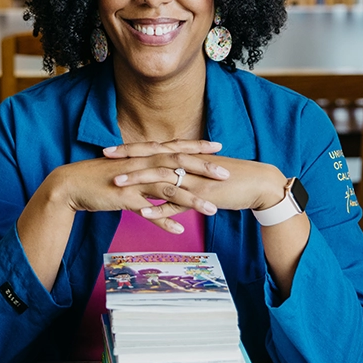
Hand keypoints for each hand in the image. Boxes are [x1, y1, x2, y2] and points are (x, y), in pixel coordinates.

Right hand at [45, 139, 229, 233]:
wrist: (72, 184)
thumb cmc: (101, 177)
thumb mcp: (128, 169)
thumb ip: (147, 169)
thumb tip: (163, 172)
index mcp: (144, 156)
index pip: (176, 148)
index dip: (197, 147)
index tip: (219, 147)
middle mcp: (142, 165)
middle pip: (178, 164)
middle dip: (204, 169)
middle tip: (226, 174)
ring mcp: (134, 182)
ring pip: (168, 189)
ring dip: (192, 200)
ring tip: (212, 209)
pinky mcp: (125, 199)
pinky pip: (148, 212)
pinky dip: (164, 221)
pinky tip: (179, 230)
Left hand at [103, 143, 288, 222]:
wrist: (259, 184)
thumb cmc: (232, 178)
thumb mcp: (204, 172)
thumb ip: (186, 171)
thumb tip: (169, 174)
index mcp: (186, 157)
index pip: (154, 149)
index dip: (131, 148)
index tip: (110, 148)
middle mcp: (188, 164)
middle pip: (153, 158)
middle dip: (127, 158)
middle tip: (104, 157)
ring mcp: (195, 180)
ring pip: (161, 178)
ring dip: (138, 181)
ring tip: (115, 184)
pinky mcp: (203, 196)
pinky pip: (178, 203)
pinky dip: (160, 209)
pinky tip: (143, 213)